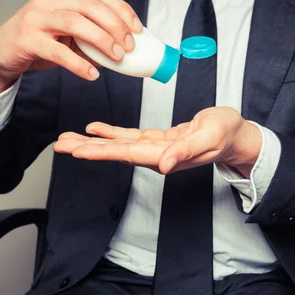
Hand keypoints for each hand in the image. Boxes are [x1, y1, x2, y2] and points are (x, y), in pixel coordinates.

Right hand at [0, 0, 142, 97]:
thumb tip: (124, 50)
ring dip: (101, 40)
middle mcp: (48, 0)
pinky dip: (79, 64)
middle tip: (129, 46)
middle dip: (115, 25)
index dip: (121, 10)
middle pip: (89, 5)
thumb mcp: (68, 35)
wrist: (0, 54)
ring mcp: (35, 18)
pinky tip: (92, 74)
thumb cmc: (38, 42)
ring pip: (75, 22)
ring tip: (117, 57)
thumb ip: (92, 37)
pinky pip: (58, 51)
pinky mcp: (27, 39)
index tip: (138, 28)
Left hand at [53, 107, 261, 177]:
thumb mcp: (210, 138)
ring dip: (92, 142)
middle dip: (86, 149)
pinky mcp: (158, 140)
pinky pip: (129, 136)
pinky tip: (94, 129)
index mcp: (165, 155)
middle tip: (60, 146)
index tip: (77, 151)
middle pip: (114, 152)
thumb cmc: (226, 134)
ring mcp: (155, 148)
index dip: (100, 152)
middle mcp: (155, 155)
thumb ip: (186, 152)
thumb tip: (164, 165)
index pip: (126, 154)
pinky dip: (111, 133)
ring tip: (68, 139)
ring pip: (117, 145)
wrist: (235, 134)